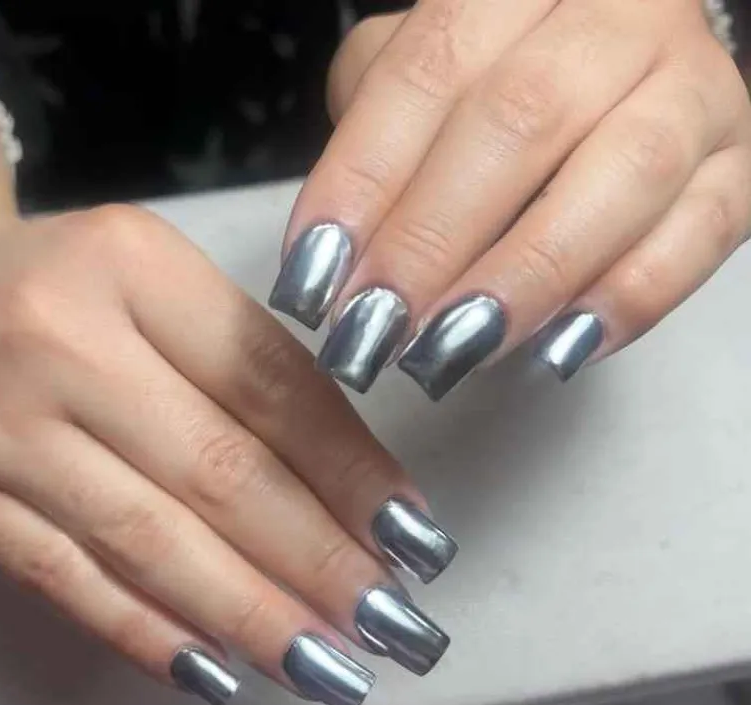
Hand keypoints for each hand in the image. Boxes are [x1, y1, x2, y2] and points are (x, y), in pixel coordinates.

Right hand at [0, 205, 455, 704]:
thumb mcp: (168, 285)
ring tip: (328, 661)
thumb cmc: (78, 286)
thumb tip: (352, 485)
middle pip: (218, 472)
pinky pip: (67, 579)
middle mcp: (59, 344)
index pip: (269, 384)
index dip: (349, 469)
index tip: (411, 533)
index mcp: (132, 266)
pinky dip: (149, 631)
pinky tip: (220, 667)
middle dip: (316, 559)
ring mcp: (0, 431)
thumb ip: (251, 365)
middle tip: (390, 619)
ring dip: (250, 613)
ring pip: (149, 541)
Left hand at [271, 0, 750, 396]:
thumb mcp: (420, 77)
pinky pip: (702, 232)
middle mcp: (617, 19)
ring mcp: (692, 91)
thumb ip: (374, 138)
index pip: (427, 71)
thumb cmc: (498, 84)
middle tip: (372, 332)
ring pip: (623, 175)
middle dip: (432, 241)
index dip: (364, 181)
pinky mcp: (737, 165)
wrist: (620, 74)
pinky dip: (630, 297)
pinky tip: (558, 351)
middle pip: (519, 122)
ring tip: (451, 351)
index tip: (315, 278)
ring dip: (527, 276)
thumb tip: (332, 258)